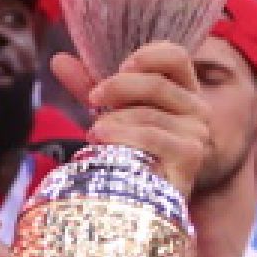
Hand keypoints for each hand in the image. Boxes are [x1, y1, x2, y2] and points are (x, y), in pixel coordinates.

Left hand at [51, 42, 209, 195]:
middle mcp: (197, 109)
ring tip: (95, 133)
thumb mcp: (109, 113)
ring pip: (148, 113)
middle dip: (118, 87)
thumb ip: (89, 86)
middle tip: (92, 99)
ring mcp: (197, 133)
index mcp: (183, 91)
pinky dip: (121, 136)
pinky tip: (101, 142)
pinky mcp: (190, 154)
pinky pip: (150, 135)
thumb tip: (58, 59)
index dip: (147, 55)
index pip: (176, 56)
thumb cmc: (129, 151)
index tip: (119, 67)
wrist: (142, 200)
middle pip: (157, 82)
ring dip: (114, 121)